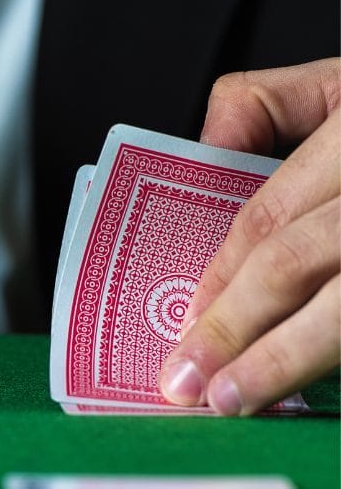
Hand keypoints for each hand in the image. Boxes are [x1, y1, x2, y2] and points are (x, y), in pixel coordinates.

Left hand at [159, 58, 339, 414]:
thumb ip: (266, 108)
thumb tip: (202, 154)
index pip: (270, 214)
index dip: (220, 275)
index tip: (184, 324)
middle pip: (297, 264)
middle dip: (234, 327)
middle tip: (188, 381)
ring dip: (284, 361)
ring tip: (234, 400)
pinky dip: (337, 364)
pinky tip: (308, 390)